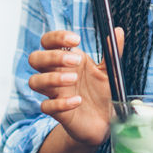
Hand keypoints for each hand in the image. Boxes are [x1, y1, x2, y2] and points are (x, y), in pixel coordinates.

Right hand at [27, 27, 124, 146]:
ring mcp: (55, 93)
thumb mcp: (111, 71)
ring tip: (75, 79)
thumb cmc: (103, 92)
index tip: (76, 40)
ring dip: (52, 78)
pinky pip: (46, 106)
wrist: (105, 121)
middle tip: (76, 61)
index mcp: (67, 59)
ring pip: (34, 81)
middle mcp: (57, 74)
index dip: (57, 37)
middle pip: (35, 58)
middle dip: (52, 57)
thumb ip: (112, 52)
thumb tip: (118, 31)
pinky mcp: (57, 113)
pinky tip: (78, 101)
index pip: (49, 41)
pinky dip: (61, 103)